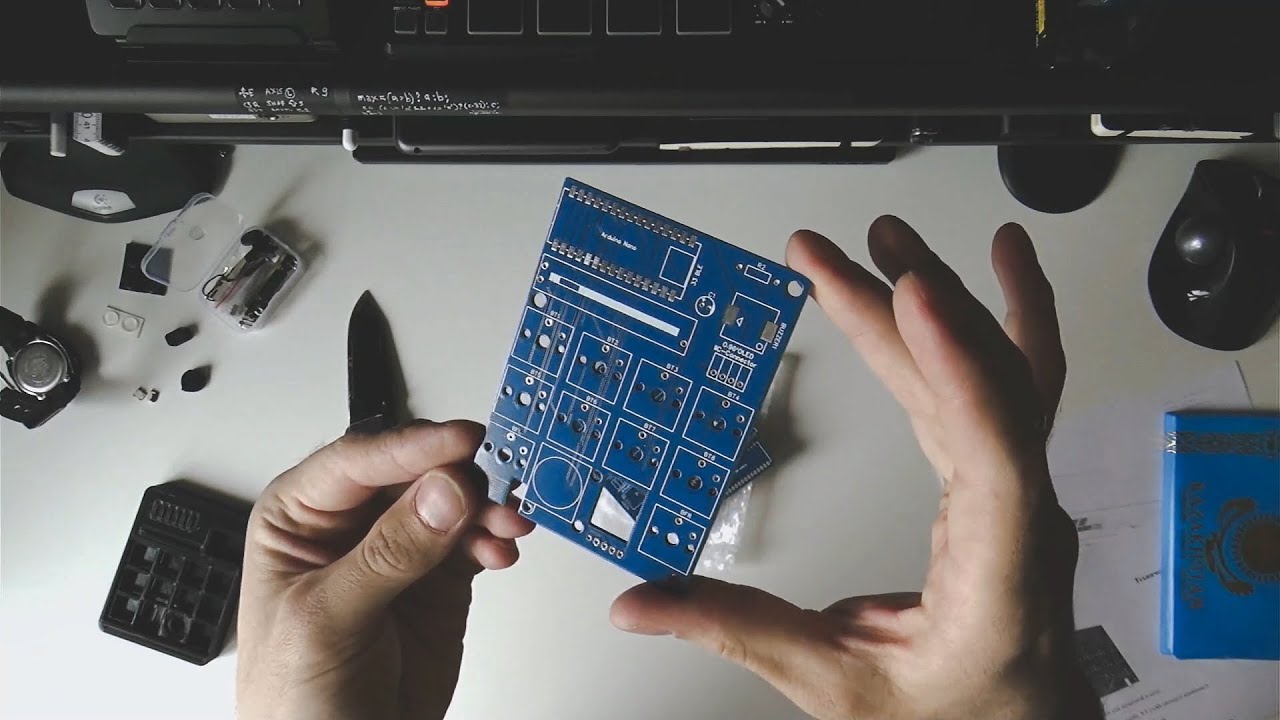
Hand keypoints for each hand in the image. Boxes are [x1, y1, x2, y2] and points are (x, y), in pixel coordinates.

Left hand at [237, 420, 534, 719]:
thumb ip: (387, 555)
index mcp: (299, 517)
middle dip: (459, 474)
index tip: (462, 441)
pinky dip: (494, 537)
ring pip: (451, 500)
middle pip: (413, 472)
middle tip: (495, 483)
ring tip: (505, 525)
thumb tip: (442, 493)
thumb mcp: (327, 621)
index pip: (358, 462)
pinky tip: (501, 548)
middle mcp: (349, 525)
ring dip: (485, 506)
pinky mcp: (438, 580)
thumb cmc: (293, 701)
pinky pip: (474, 537)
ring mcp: (399, 551)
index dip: (412, 446)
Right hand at [611, 218, 1101, 719]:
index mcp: (999, 569)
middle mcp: (1022, 515)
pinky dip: (989, 321)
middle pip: (979, 386)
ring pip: (999, 373)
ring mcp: (1020, 492)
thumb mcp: (836, 684)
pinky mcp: (1003, 480)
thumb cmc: (957, 715)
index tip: (914, 294)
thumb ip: (739, 633)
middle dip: (903, 306)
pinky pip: (1008, 384)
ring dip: (944, 298)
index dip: (957, 363)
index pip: (994, 448)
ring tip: (891, 239)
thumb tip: (646, 601)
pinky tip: (979, 276)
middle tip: (833, 254)